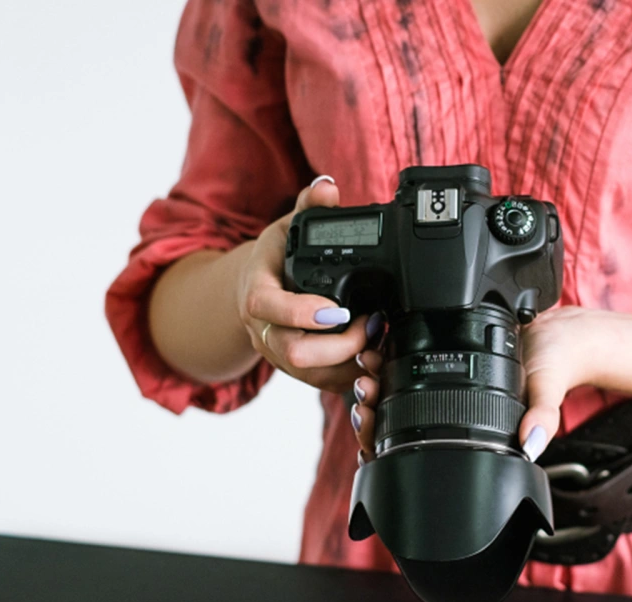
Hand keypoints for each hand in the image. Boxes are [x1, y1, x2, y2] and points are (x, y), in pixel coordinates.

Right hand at [237, 176, 383, 392]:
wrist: (253, 292)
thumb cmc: (274, 261)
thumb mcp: (285, 227)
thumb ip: (307, 208)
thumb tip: (327, 187)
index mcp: (256, 292)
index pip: (268, 306)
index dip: (302, 312)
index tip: (338, 309)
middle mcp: (265, 330)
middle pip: (295, 353)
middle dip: (340, 344)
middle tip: (370, 323)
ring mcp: (281, 355)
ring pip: (313, 375)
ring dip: (352, 362)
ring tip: (378, 337)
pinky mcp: (299, 371)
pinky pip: (325, 384)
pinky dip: (353, 375)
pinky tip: (374, 355)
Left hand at [351, 305, 597, 462]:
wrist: (564, 337)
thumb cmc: (556, 369)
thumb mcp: (549, 393)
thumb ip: (542, 418)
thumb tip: (531, 445)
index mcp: (467, 429)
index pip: (417, 448)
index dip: (387, 438)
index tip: (369, 414)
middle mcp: (451, 415)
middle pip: (395, 424)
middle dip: (371, 406)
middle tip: (365, 386)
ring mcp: (446, 392)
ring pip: (395, 397)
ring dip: (375, 382)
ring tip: (367, 361)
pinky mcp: (445, 364)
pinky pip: (408, 370)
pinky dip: (390, 360)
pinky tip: (378, 345)